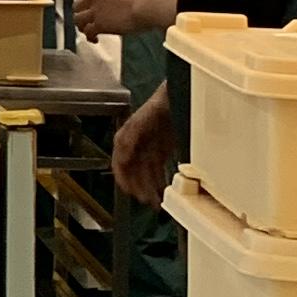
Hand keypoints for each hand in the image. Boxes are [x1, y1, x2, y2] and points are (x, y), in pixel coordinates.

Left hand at [76, 0, 176, 38]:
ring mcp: (95, 11)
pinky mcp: (99, 25)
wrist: (150, 6)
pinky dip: (90, 37)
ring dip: (82, 26)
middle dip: (81, 13)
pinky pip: (88, 32)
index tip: (86, 4)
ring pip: (77, 19)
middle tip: (87, 19)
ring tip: (89, 31)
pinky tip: (95, 39)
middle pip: (77, 5)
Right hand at [113, 89, 177, 206]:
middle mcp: (134, 146)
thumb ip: (130, 136)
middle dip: (139, 188)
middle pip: (134, 172)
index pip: (119, 163)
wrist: (177, 95)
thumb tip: (121, 152)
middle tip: (147, 200)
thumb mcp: (141, 120)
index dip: (123, 178)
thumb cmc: (158, 104)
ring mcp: (148, 149)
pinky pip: (157, 170)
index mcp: (124, 138)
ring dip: (149, 188)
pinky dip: (159, 181)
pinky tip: (163, 190)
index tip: (129, 191)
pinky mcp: (162, 151)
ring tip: (156, 201)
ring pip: (145, 174)